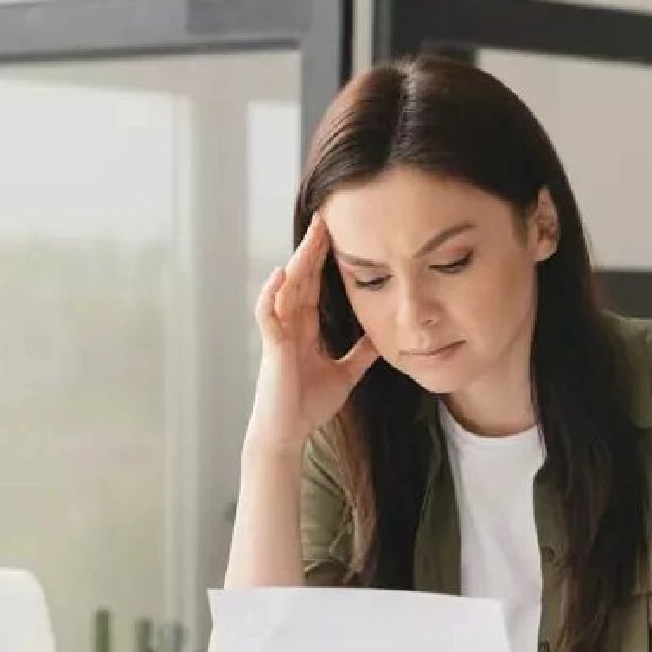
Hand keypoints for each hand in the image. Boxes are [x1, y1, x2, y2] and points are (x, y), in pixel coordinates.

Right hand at [245, 213, 378, 453]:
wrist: (288, 434)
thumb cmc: (308, 405)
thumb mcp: (345, 374)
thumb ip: (360, 353)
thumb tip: (382, 336)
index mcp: (305, 328)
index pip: (315, 284)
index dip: (324, 258)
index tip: (338, 232)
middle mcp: (290, 325)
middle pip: (302, 278)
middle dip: (313, 248)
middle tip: (327, 217)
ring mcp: (279, 334)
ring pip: (286, 288)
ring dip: (298, 261)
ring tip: (312, 235)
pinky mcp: (272, 349)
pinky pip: (268, 314)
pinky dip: (272, 293)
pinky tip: (281, 274)